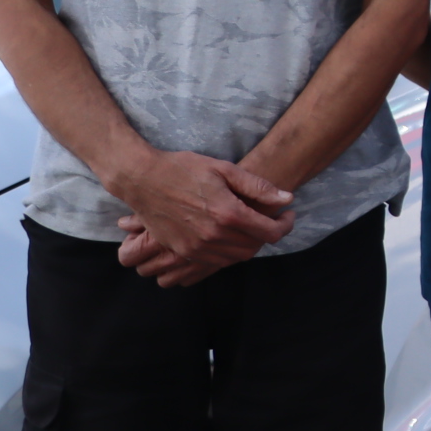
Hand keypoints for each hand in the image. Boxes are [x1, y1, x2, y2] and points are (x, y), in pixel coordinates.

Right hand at [105, 150, 294, 287]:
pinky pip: (215, 261)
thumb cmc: (183, 169)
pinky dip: (229, 251)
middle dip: (269, 235)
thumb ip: (257, 186)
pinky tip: (230, 235)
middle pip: (255, 247)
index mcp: (227, 214)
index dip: (286, 225)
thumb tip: (287, 198)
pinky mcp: (183, 251)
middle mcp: (213, 236)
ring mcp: (196, 247)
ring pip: (236, 257)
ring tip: (252, 226)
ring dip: (249, 244)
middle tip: (273, 219)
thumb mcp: (224, 169)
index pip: (270, 232)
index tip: (289, 214)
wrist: (142, 180)